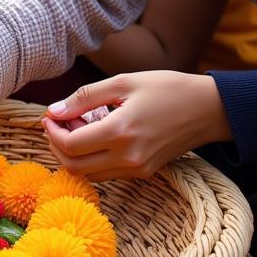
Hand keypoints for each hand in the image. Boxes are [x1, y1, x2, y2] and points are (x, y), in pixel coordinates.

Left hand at [42, 71, 232, 180]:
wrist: (207, 109)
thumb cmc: (164, 89)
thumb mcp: (121, 82)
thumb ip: (84, 98)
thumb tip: (53, 111)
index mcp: (121, 132)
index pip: (70, 146)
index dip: (52, 132)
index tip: (49, 116)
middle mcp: (129, 157)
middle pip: (74, 166)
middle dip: (56, 146)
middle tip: (56, 123)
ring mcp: (138, 169)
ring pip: (89, 174)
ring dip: (73, 154)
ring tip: (75, 126)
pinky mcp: (145, 173)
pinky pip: (107, 173)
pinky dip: (91, 159)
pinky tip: (93, 136)